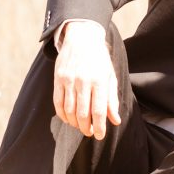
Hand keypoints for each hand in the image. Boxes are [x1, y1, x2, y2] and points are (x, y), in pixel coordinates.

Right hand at [52, 21, 121, 138]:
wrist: (82, 38)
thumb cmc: (99, 60)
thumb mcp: (110, 76)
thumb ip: (112, 99)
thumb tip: (115, 121)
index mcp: (99, 80)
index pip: (98, 110)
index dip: (99, 126)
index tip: (99, 135)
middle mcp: (83, 80)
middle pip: (83, 113)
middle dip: (86, 128)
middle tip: (90, 132)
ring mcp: (69, 79)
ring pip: (69, 110)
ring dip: (75, 123)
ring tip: (81, 126)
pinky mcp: (58, 78)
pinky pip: (58, 102)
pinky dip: (62, 115)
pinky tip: (68, 119)